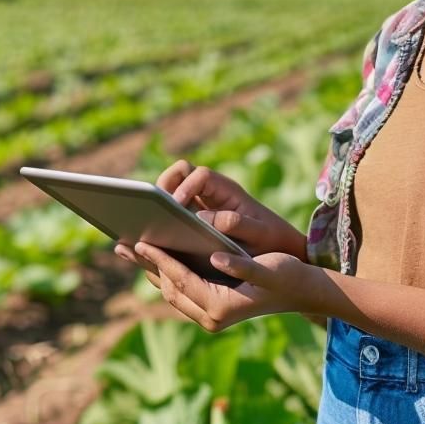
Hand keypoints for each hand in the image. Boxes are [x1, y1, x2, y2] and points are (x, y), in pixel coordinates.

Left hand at [113, 240, 323, 332]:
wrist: (303, 294)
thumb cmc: (288, 276)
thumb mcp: (269, 268)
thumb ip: (242, 266)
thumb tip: (216, 258)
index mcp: (220, 307)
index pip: (180, 280)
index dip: (159, 260)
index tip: (140, 242)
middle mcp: (211, 317)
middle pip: (168, 287)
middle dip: (145, 265)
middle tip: (121, 243)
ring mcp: (209, 316)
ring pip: (170, 291)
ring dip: (149, 270)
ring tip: (128, 249)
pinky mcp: (211, 308)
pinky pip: (179, 291)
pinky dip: (163, 274)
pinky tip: (153, 258)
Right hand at [156, 159, 307, 261]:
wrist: (279, 249)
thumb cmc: (272, 238)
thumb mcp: (260, 233)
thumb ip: (237, 223)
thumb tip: (203, 219)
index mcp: (226, 189)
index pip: (199, 175)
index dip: (185, 186)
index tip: (175, 204)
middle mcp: (211, 192)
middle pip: (178, 174)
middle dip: (163, 187)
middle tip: (152, 211)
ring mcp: (200, 204)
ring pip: (171, 192)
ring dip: (158, 204)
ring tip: (145, 224)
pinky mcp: (193, 219)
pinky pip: (172, 213)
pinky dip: (161, 220)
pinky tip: (152, 239)